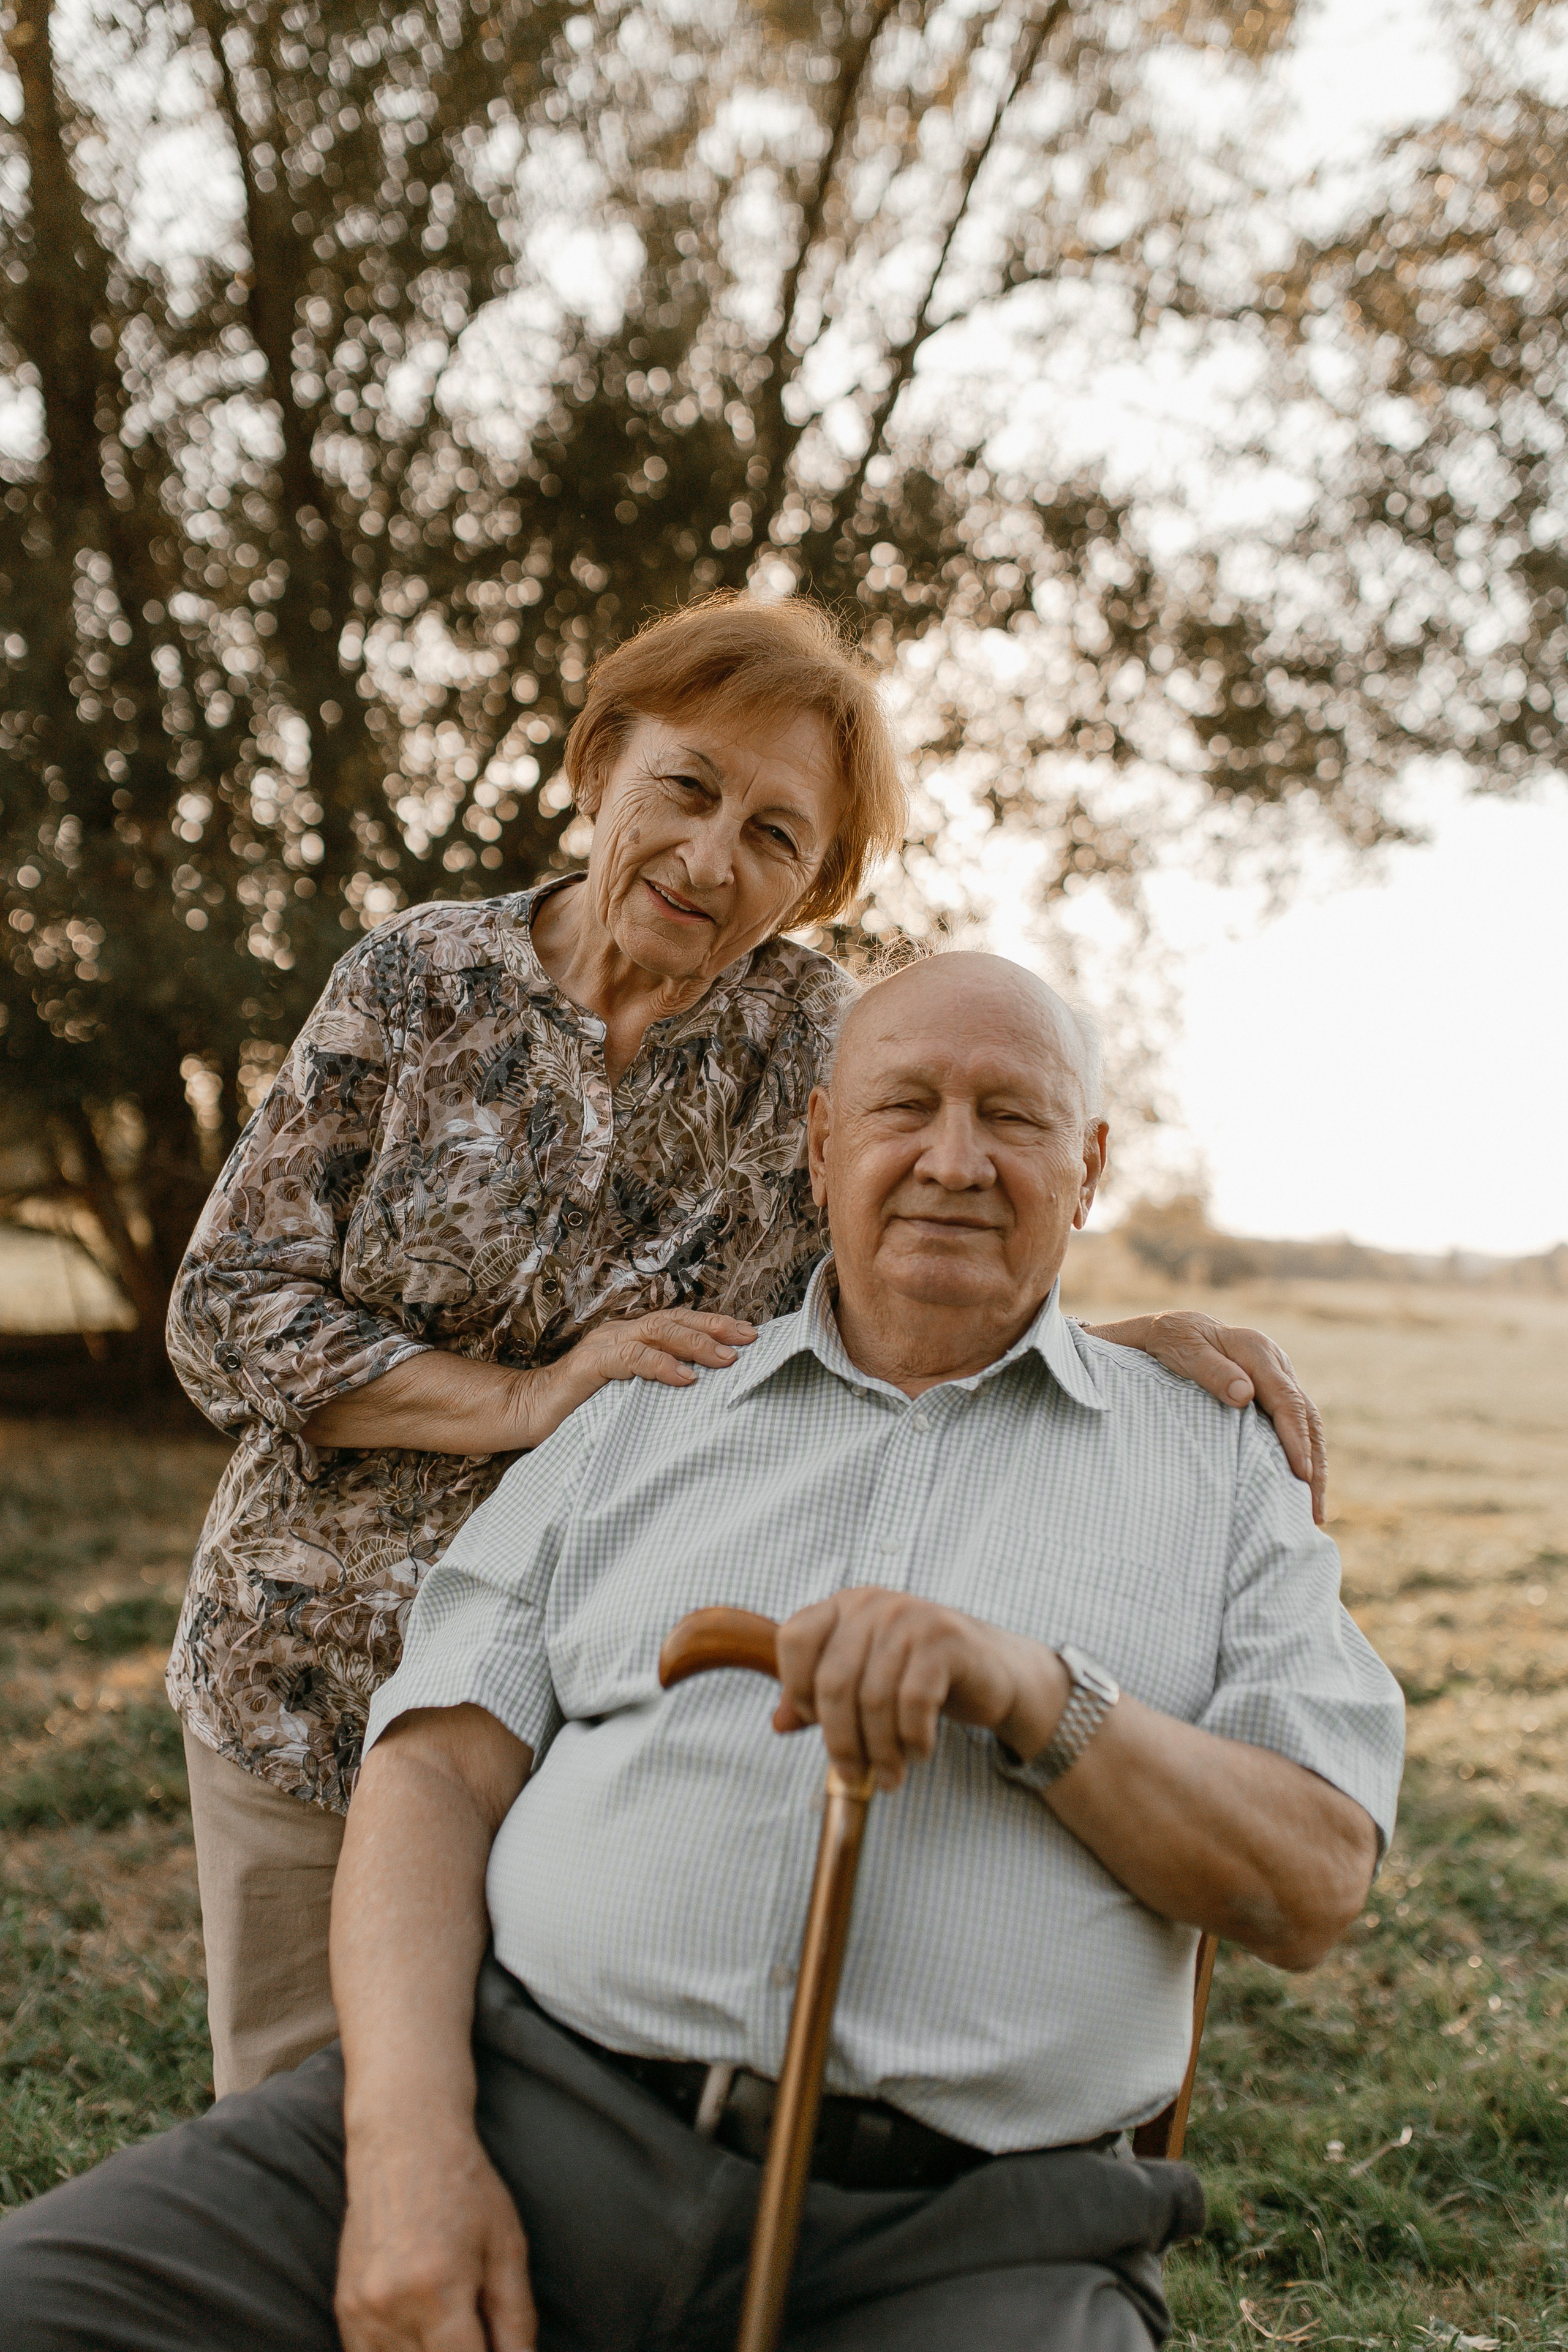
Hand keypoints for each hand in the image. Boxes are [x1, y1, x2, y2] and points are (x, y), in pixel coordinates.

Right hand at [336, 2121, 535, 2351]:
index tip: (495, 2347)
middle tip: (478, 2330)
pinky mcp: (345, 2309)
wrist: (404, 2141)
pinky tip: (425, 2334)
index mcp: (438, 2291)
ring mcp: (360, 2311)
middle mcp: (391, 2307)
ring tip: (454, 2328)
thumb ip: (516, 2319)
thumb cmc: (464, 2189)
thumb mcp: (507, 2246)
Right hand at [530, 1309, 756, 1442]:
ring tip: (725, 1359)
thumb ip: (659, 1387)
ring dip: (695, 1343)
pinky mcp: (589, 1364)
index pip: (679, 1321)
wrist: (527, 1412)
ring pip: (657, 1331)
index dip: (714, 1324)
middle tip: (749, 1339)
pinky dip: (661, 1365)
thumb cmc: (582, 1408)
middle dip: (714, 1328)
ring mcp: (604, 1345)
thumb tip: (708, 1393)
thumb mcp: (630, 1396)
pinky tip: (685, 1377)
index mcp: (631, 1337)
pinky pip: (631, 1357)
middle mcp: (620, 1333)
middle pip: (674, 1319)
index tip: (751, 1334)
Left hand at [773, 1586, 1067, 1791]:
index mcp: (844, 1606)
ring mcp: (911, 1618)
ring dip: (880, 1751)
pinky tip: (919, 1753)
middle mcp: (873, 1604)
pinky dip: (913, 1739)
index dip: (795, 1688)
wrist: (995, 1671)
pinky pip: (913, 1703)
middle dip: (840, 1741)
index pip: (794, 1639)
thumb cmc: (921, 1677)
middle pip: (833, 1682)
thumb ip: (820, 1698)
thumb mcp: (865, 1682)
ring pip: (873, 1699)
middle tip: (853, 1777)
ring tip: (890, 1776)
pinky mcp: (946, 1640)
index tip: (812, 1724)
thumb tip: (778, 1724)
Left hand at [1081, 1312, 1326, 1523]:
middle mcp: (1276, 1364)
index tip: (1302, 1473)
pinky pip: (1294, 1427)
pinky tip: (1298, 1488)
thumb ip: (1211, 1370)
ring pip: (1307, 1425)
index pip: (1286, 1400)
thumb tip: (1244, 1395)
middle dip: (1315, 1464)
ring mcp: (1278, 1379)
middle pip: (1306, 1417)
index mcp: (1257, 1352)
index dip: (1296, 1438)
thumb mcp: (1183, 1350)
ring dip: (1314, 1467)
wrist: (1172, 1329)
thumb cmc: (1172, 1340)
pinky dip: (1301, 1456)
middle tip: (1313, 1511)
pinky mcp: (1272, 1395)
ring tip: (1313, 1513)